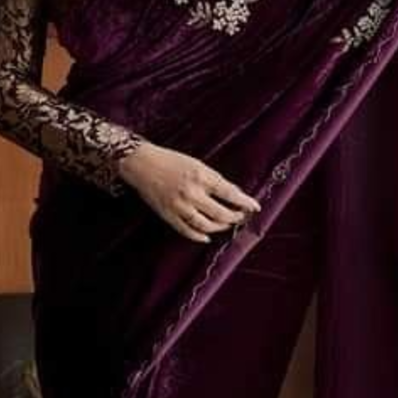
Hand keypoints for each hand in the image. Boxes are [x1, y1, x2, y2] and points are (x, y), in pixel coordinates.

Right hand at [117, 140, 261, 243]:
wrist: (142, 164)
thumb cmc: (170, 160)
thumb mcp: (197, 164)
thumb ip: (214, 179)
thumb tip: (233, 193)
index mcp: (201, 176)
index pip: (230, 193)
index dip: (245, 202)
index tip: (255, 207)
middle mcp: (191, 193)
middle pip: (221, 213)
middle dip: (235, 217)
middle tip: (241, 217)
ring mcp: (179, 206)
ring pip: (206, 225)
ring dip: (220, 227)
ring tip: (226, 225)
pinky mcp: (168, 215)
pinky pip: (187, 231)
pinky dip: (199, 236)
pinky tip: (207, 236)